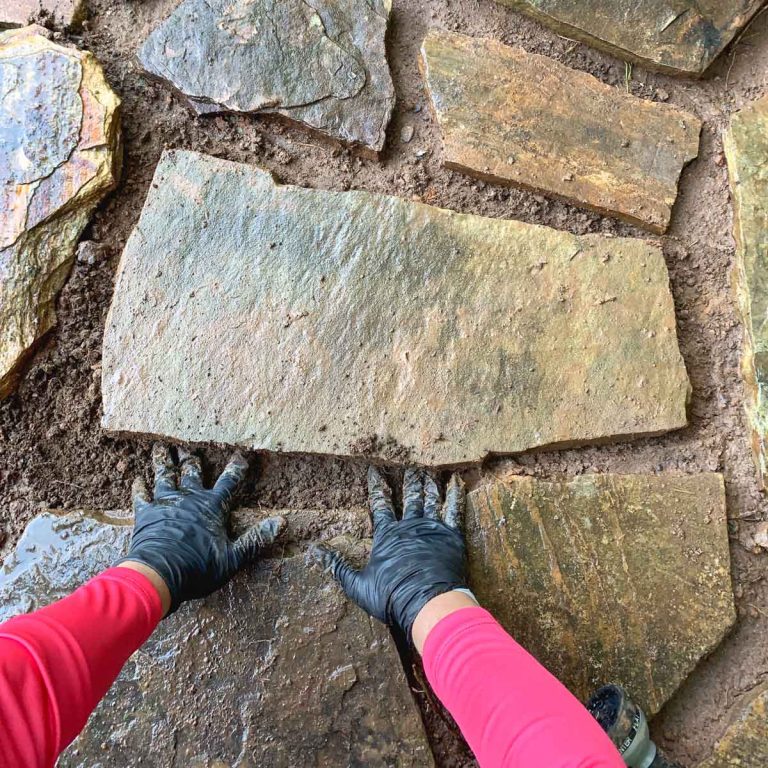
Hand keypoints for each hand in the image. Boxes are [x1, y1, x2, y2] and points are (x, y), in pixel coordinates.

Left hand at [118, 444, 285, 615]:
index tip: (240, 456)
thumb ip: (256, 539)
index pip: (229, 482)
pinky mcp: (146, 513)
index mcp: (212, 507)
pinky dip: (140, 487)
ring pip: (165, 476)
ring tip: (161, 448)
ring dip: (164, 462)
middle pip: (192, 472)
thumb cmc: (198, 568)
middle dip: (191, 458)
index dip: (236, 468)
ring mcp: (166, 503)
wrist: (158, 574)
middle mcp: (189, 498)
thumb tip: (282, 523)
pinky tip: (137, 479)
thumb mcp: (234, 558)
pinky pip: (141, 496)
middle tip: (187, 445)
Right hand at [311, 466, 468, 643]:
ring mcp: (432, 529)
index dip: (377, 487)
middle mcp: (409, 526)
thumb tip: (315, 552)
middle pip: (410, 498)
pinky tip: (456, 485)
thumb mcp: (357, 585)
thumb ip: (338, 566)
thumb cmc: (391, 596)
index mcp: (387, 535)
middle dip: (409, 482)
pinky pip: (454, 511)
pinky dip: (455, 497)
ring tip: (430, 475)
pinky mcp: (451, 536)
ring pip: (431, 501)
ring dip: (430, 487)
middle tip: (411, 468)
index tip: (375, 470)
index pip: (380, 504)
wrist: (427, 603)